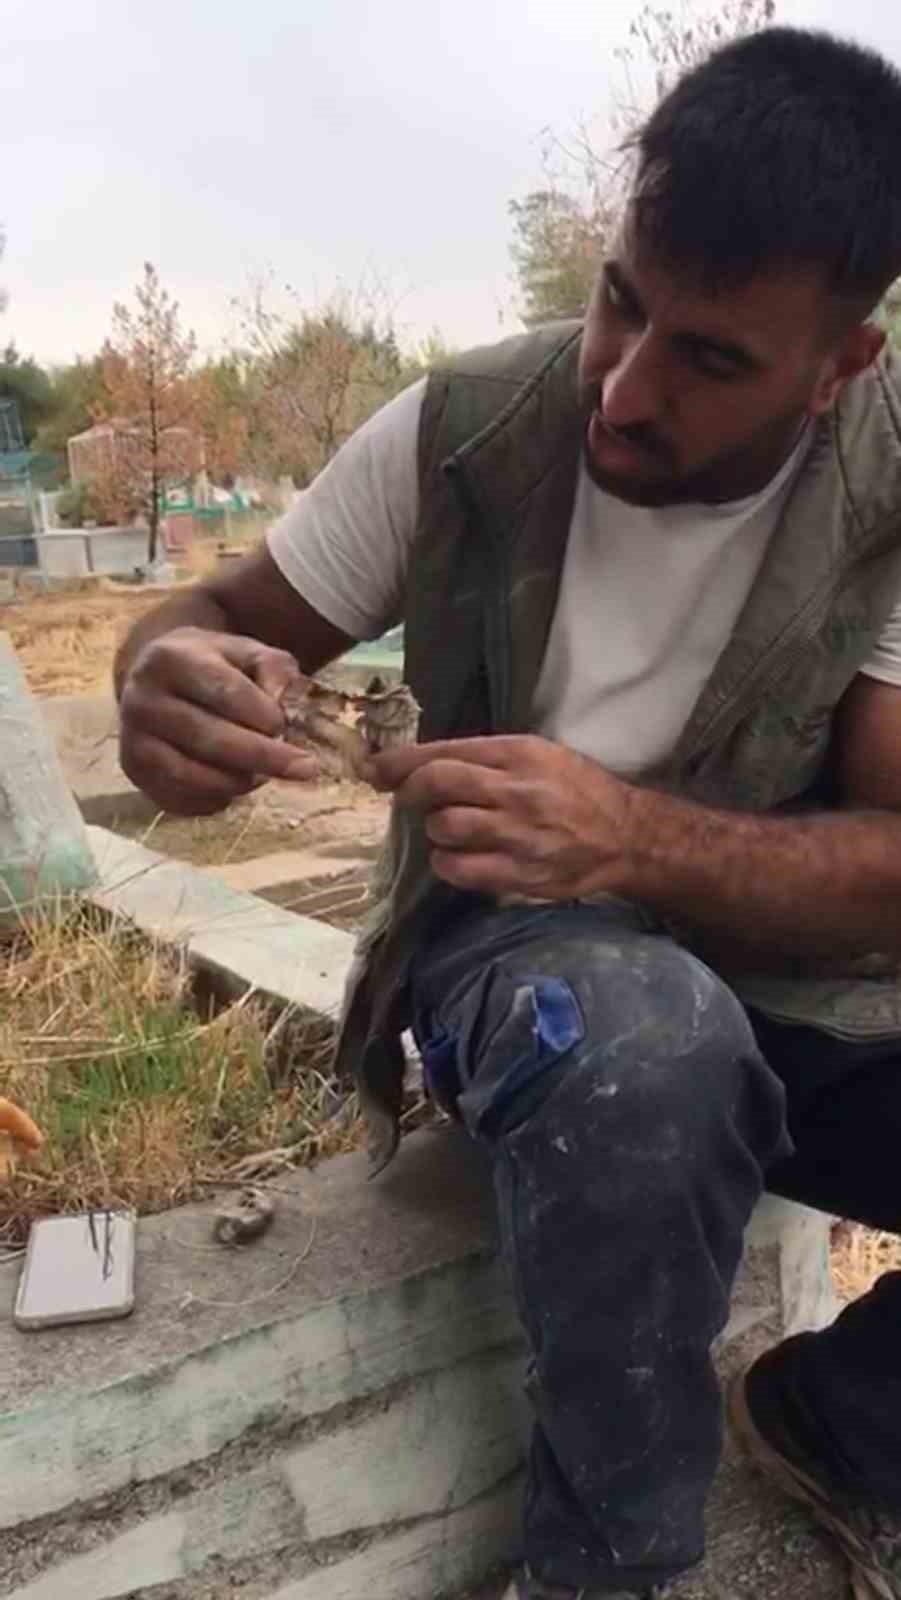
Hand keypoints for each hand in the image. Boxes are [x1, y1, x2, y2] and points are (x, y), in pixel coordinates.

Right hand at [119, 628, 317, 814]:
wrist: (158, 677)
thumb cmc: (212, 665)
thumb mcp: (246, 651)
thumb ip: (274, 669)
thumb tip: (280, 704)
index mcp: (170, 659)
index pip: (225, 692)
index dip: (263, 714)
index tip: (287, 727)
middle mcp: (142, 699)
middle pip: (209, 738)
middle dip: (263, 757)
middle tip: (305, 769)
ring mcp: (133, 739)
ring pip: (193, 775)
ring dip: (239, 781)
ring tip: (264, 775)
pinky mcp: (134, 772)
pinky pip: (181, 798)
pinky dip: (216, 798)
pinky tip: (235, 784)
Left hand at [369, 734, 638, 898]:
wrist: (625, 835)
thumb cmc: (576, 790)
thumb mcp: (538, 755)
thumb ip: (485, 758)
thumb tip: (423, 764)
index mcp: (519, 754)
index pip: (445, 752)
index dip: (401, 762)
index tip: (375, 768)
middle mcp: (517, 791)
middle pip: (438, 785)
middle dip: (410, 792)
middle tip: (408, 798)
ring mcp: (519, 835)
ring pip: (445, 828)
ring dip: (434, 830)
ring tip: (448, 830)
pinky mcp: (521, 874)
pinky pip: (461, 870)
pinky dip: (447, 864)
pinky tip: (456, 858)